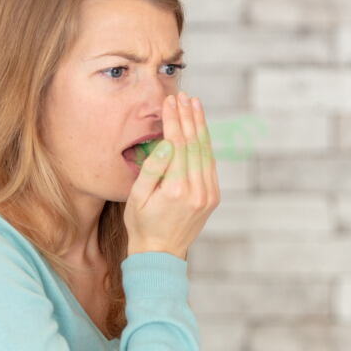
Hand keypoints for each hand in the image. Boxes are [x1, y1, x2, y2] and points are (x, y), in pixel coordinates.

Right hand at [124, 91, 220, 259]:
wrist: (161, 254)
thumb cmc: (142, 224)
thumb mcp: (137, 197)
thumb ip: (152, 168)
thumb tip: (166, 143)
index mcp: (176, 189)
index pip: (178, 144)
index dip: (174, 120)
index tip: (171, 101)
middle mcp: (197, 190)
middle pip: (195, 144)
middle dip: (189, 117)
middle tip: (184, 96)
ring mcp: (208, 194)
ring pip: (206, 152)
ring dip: (200, 126)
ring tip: (194, 104)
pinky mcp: (213, 197)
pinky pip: (209, 164)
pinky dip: (205, 144)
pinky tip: (200, 129)